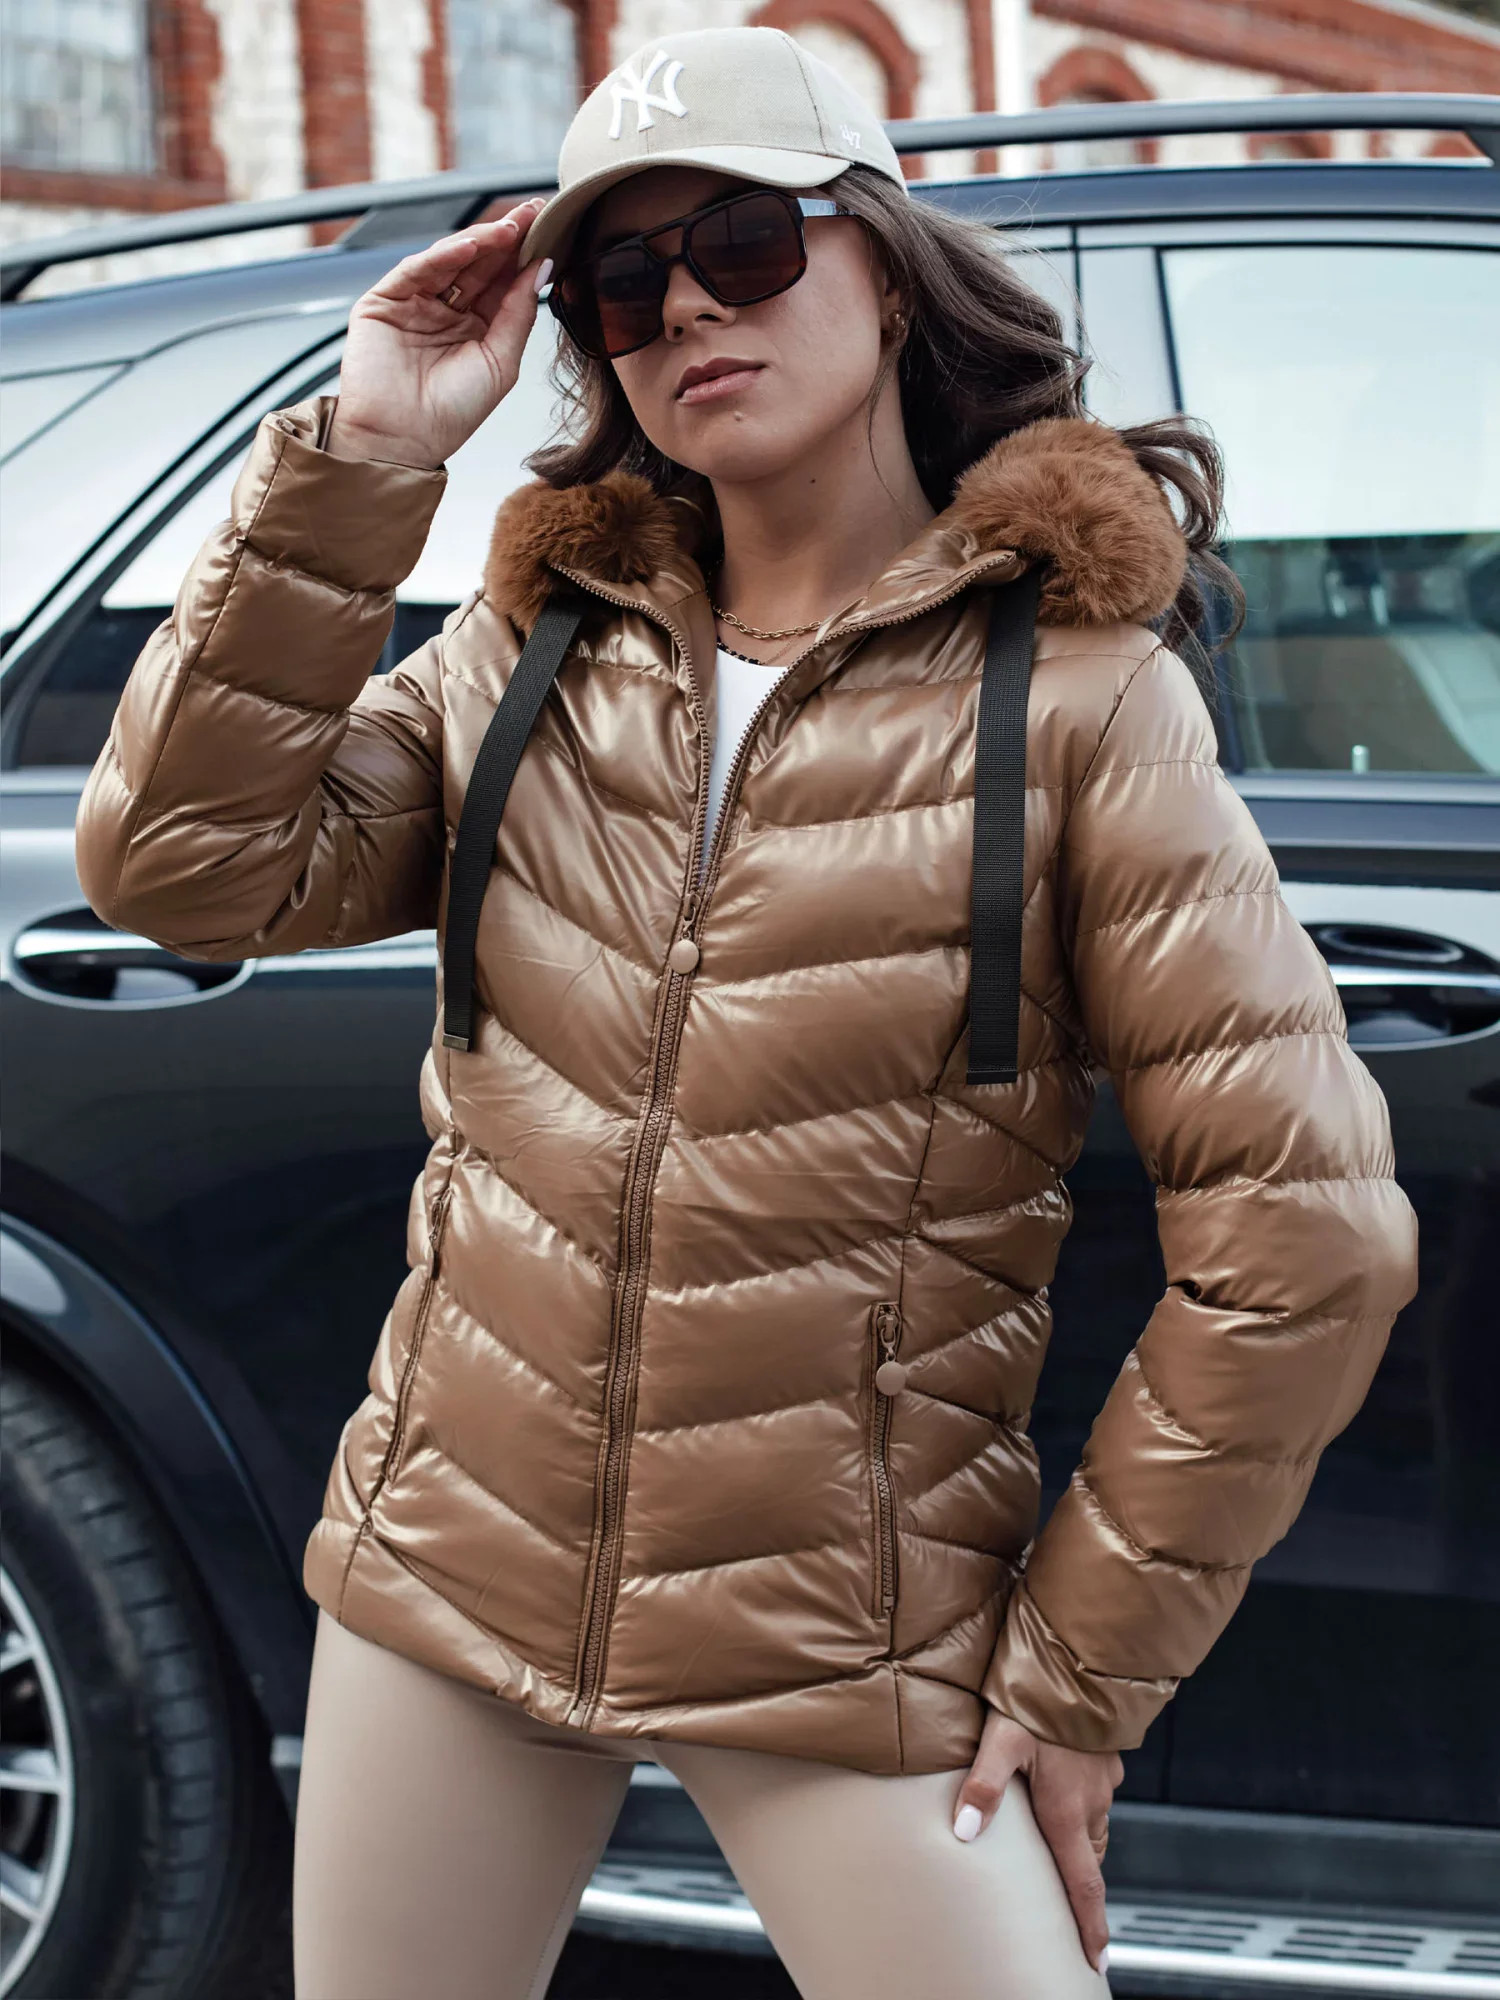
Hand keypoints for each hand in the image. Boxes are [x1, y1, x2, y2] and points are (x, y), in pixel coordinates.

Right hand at [325, 196, 550, 471]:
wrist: (401, 442)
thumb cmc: (452, 414)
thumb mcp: (500, 362)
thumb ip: (519, 314)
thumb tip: (542, 267)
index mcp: (476, 327)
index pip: (502, 281)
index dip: (524, 255)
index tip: (550, 228)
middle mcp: (446, 311)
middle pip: (479, 264)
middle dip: (506, 237)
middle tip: (533, 213)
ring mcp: (415, 303)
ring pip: (450, 260)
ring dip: (480, 241)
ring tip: (509, 228)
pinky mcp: (385, 300)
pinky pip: (417, 270)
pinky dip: (442, 255)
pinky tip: (470, 246)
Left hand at [952, 1706, 1121, 1974]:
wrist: (1082, 1656)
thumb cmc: (1037, 1696)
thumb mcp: (1001, 1739)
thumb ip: (983, 1785)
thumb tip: (963, 1833)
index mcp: (1067, 1811)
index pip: (1083, 1885)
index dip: (1090, 1926)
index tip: (1096, 1960)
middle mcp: (1092, 1801)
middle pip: (1087, 1858)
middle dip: (1079, 1883)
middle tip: (1064, 1902)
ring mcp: (1103, 1778)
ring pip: (1094, 1826)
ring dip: (1078, 1842)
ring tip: (1055, 1846)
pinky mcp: (1106, 1754)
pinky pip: (1096, 1795)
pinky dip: (1083, 1807)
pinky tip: (1063, 1788)